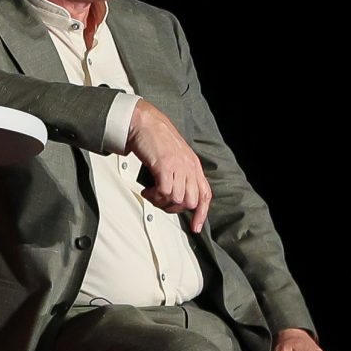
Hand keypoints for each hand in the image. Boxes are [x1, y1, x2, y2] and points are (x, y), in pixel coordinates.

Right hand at [127, 101, 212, 232]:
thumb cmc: (156, 138)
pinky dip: (154, 195)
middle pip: (191, 201)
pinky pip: (165, 191)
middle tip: (160, 202)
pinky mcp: (165, 166)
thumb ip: (179, 173)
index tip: (195, 227)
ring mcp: (179, 167)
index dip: (202, 214)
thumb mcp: (174, 157)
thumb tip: (175, 192)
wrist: (145, 123)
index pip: (205, 195)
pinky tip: (147, 190)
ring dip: (161, 201)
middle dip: (174, 208)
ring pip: (177, 199)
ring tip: (151, 194)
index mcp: (193, 166)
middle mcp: (189, 167)